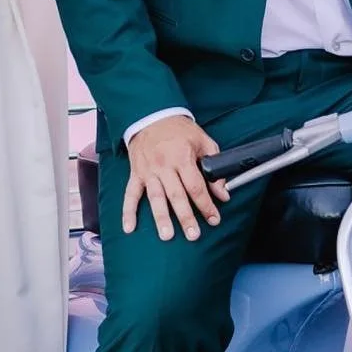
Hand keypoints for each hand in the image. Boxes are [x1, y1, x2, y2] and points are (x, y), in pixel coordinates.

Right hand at [123, 115, 230, 240]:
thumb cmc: (179, 130)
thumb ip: (214, 166)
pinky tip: (129, 228)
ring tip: (166, 235)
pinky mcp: (136, 174)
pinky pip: (131, 194)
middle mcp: (164, 166)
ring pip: (155, 198)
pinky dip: (128, 212)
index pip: (196, 186)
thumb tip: (223, 193)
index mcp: (182, 157)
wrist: (151, 115)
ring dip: (161, 218)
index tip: (214, 219)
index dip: (206, 204)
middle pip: (176, 195)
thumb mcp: (203, 141)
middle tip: (193, 235)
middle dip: (186, 217)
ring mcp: (148, 171)